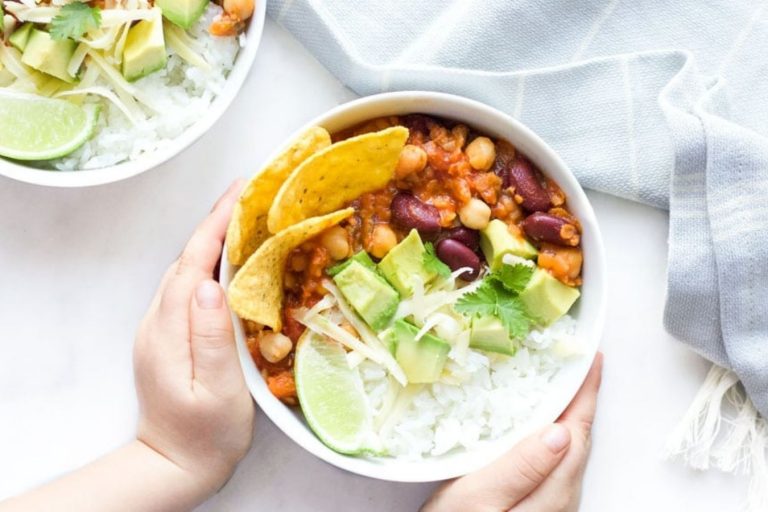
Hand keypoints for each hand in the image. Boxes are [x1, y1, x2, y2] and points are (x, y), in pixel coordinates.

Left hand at [134, 179, 254, 494]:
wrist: (174, 464)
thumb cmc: (205, 433)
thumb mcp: (217, 388)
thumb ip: (212, 335)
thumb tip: (211, 284)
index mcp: (170, 329)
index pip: (193, 261)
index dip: (215, 223)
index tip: (240, 191)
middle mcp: (159, 321)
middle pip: (187, 259)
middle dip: (216, 223)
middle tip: (253, 198)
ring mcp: (160, 329)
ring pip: (187, 271)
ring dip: (213, 242)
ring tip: (246, 221)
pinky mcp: (168, 336)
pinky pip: (189, 288)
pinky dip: (209, 265)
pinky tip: (231, 264)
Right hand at [422, 353, 602, 511]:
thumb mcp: (479, 498)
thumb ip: (522, 466)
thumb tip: (561, 430)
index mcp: (551, 493)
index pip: (577, 432)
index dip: (586, 394)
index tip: (593, 359)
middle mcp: (560, 500)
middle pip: (578, 440)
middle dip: (580, 400)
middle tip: (575, 362)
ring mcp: (550, 506)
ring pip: (568, 452)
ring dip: (567, 415)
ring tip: (559, 384)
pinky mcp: (536, 507)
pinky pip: (554, 462)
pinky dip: (552, 435)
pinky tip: (539, 424)